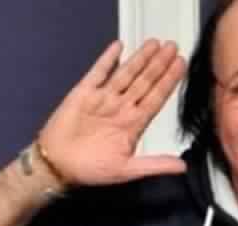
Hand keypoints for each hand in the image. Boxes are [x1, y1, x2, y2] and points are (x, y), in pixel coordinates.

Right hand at [36, 39, 186, 187]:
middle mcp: (120, 108)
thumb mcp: (127, 170)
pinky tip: (118, 47)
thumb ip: (154, 165)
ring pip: (126, 74)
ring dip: (140, 59)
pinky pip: (98, 72)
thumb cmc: (89, 170)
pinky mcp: (83, 94)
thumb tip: (181, 167)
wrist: (56, 166)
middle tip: (172, 47)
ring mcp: (103, 99)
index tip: (181, 65)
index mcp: (132, 124)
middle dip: (159, 64)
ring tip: (154, 44)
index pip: (156, 98)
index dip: (169, 81)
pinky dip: (108, 59)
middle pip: (145, 82)